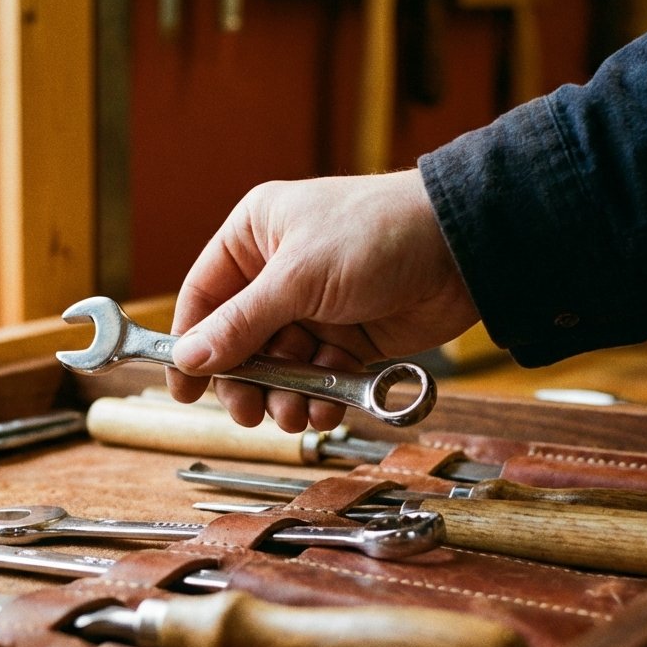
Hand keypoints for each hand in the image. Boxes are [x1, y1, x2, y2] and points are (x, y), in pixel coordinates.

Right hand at [166, 169, 478, 431]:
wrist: (462, 248)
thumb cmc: (377, 234)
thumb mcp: (298, 278)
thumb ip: (241, 324)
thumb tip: (190, 358)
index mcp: (255, 236)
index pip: (204, 297)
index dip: (190, 345)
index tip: (184, 390)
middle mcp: (278, 271)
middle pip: (238, 341)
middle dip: (244, 381)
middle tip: (249, 413)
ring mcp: (314, 306)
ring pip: (278, 366)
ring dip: (282, 395)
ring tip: (293, 412)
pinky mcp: (348, 336)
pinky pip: (317, 376)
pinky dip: (318, 396)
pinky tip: (325, 408)